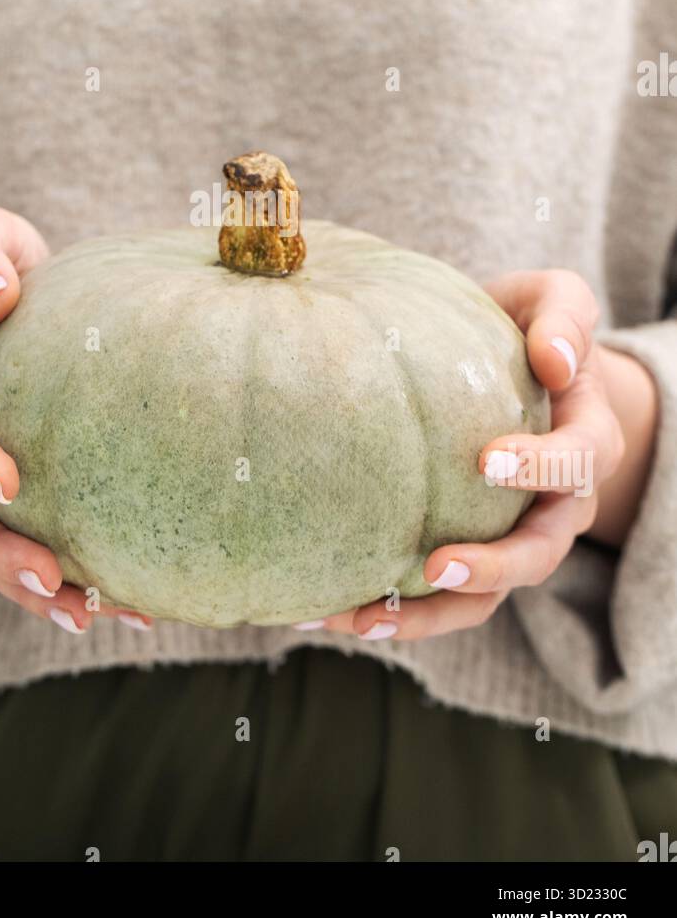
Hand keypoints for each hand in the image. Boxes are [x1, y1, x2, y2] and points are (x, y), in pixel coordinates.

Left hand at [319, 269, 654, 644]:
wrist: (521, 366)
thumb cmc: (531, 328)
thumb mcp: (555, 300)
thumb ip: (564, 316)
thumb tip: (552, 360)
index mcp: (586, 439)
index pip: (577, 462)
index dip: (541, 467)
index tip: (486, 459)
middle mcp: (560, 502)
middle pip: (542, 552)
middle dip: (493, 567)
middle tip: (436, 566)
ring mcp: (515, 535)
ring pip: (488, 596)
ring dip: (429, 615)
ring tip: (361, 616)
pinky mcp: (470, 549)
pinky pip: (443, 598)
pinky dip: (394, 612)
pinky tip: (332, 611)